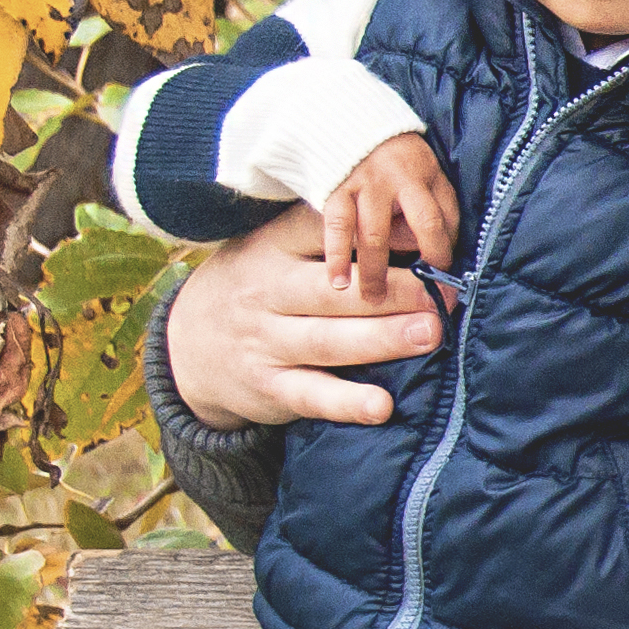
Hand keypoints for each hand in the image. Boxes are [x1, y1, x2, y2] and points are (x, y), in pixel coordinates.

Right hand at [166, 204, 447, 432]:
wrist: (186, 344)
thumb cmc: (255, 285)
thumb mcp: (274, 248)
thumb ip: (329, 236)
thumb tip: (408, 223)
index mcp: (274, 249)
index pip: (323, 232)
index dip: (373, 231)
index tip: (421, 231)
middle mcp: (268, 293)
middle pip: (334, 291)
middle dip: (393, 290)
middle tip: (442, 292)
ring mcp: (266, 342)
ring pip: (327, 341)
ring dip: (381, 338)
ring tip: (429, 334)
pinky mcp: (270, 387)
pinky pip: (310, 395)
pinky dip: (346, 402)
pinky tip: (381, 406)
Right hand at [321, 132, 458, 293]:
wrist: (346, 121)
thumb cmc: (394, 161)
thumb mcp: (425, 175)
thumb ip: (434, 210)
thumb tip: (440, 259)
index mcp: (427, 175)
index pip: (444, 219)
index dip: (444, 252)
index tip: (442, 280)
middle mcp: (400, 178)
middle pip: (420, 227)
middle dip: (423, 265)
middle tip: (418, 300)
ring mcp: (366, 183)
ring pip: (374, 235)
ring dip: (374, 270)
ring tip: (372, 298)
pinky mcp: (335, 189)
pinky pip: (336, 227)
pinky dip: (336, 256)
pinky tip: (338, 282)